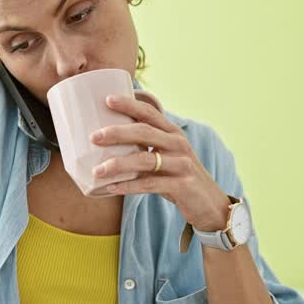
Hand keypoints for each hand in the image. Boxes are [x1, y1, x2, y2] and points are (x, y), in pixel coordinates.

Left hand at [90, 95, 229, 230]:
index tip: (107, 99)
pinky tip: (111, 188)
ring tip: (97, 170)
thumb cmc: (179, 178)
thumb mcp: (166, 157)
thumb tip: (107, 143)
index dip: (129, 105)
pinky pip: (150, 184)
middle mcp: (179, 144)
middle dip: (117, 133)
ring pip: (145, 160)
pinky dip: (129, 186)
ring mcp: (182, 164)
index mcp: (173, 133)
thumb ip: (145, 148)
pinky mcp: (182, 185)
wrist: (209, 204)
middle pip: (145, 132)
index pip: (150, 113)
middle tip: (94, 137)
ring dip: (118, 164)